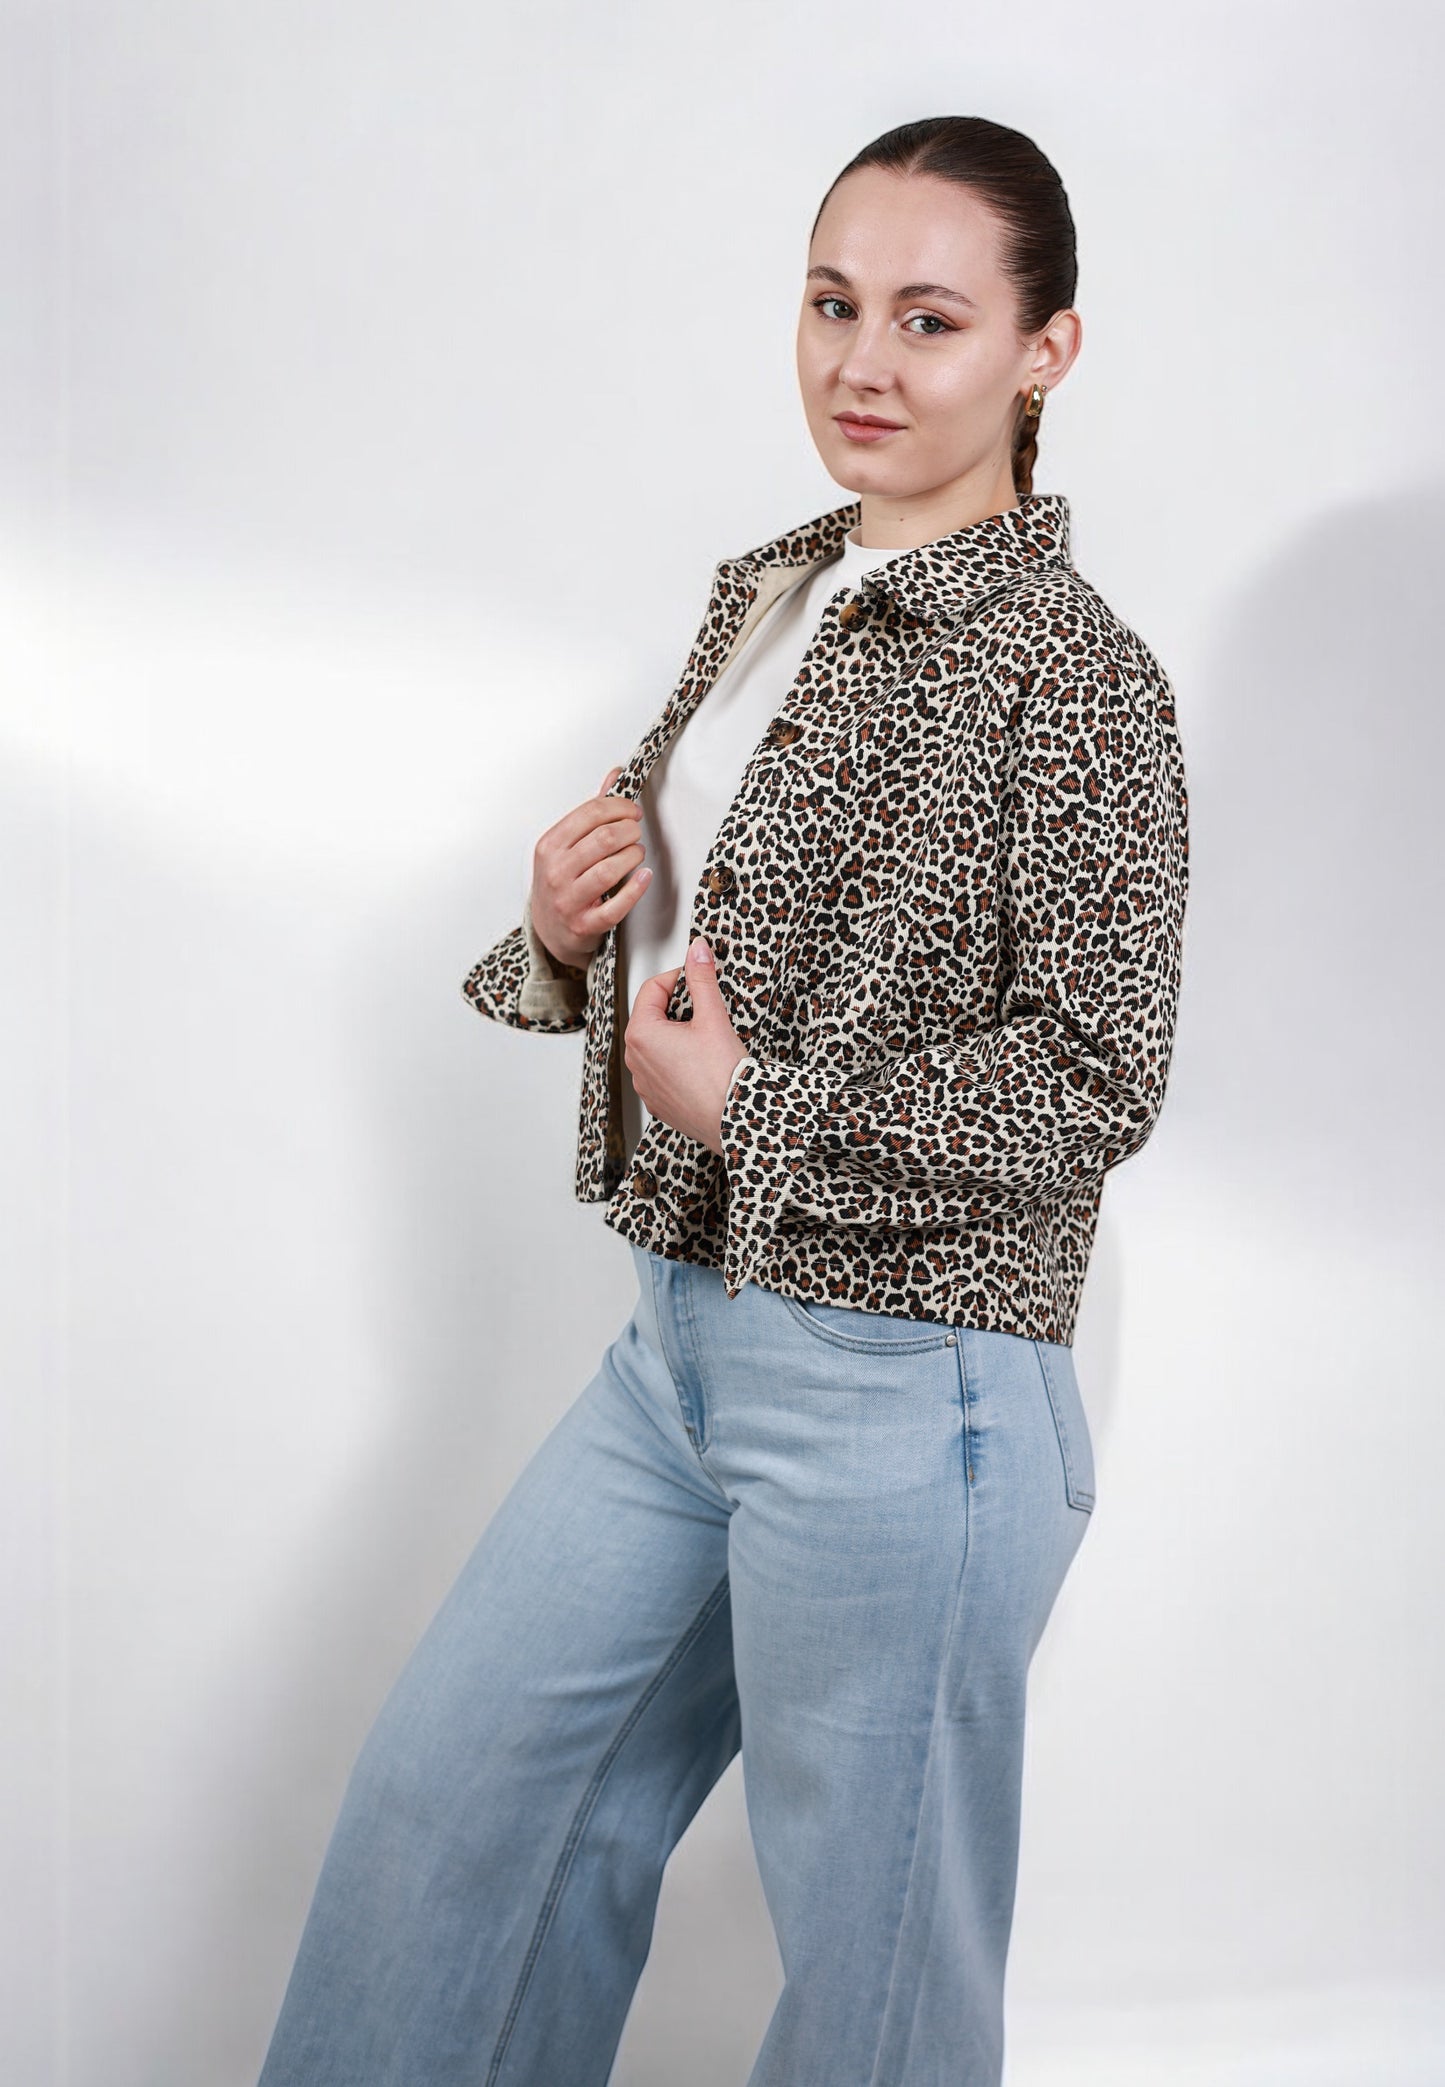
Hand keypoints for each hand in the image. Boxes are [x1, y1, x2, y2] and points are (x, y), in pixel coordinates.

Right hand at [529, 766, 650, 970]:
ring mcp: (568, 900)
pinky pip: (616, 906)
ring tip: (637, 853)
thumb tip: (615, 776)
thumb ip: (592, 812)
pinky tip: (644, 876)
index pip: (590, 814)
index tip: (632, 812)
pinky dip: (636, 888)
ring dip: (633, 856)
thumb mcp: (566, 845)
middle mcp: (555, 872)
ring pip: (610, 869)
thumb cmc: (560, 882)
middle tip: (636, 832)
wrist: (548, 930)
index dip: (619, 808)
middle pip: (604, 839)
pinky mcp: (584, 925)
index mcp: (549, 846)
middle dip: (629, 830)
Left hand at [624, 937, 747, 1157]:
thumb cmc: (722, 1076)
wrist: (735, 1121)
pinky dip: (676, 1062)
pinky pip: (661, 1071)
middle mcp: (635, 1060)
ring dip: (675, 1035)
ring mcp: (644, 1084)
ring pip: (655, 1045)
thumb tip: (698, 950)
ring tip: (704, 1038)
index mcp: (641, 1034)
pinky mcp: (657, 1101)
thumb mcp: (713, 1017)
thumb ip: (702, 979)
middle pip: (651, 1016)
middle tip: (704, 1009)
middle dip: (676, 1008)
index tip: (696, 977)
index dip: (677, 977)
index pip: (652, 988)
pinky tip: (700, 1064)